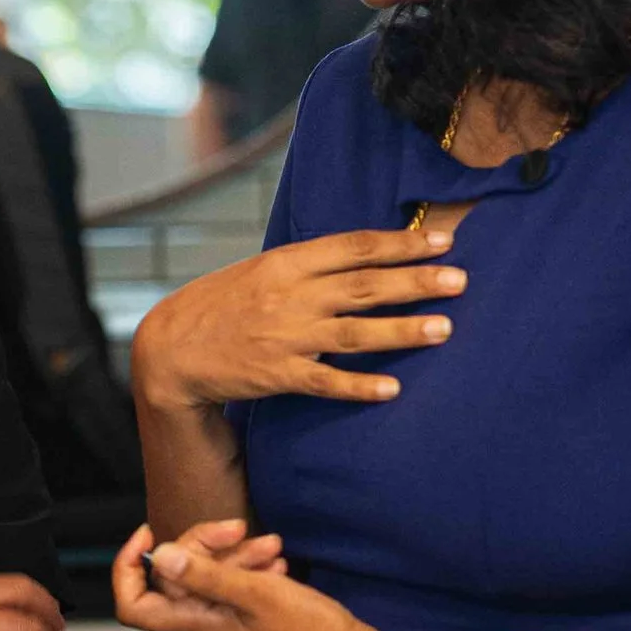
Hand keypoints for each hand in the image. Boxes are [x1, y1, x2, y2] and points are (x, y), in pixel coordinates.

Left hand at [110, 521, 371, 630]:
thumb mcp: (256, 593)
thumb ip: (206, 575)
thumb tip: (160, 556)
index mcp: (197, 626)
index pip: (134, 605)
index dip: (129, 569)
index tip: (149, 536)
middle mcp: (205, 628)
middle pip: (177, 578)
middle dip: (203, 544)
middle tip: (237, 527)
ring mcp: (228, 625)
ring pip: (211, 577)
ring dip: (235, 553)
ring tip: (271, 545)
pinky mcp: (251, 620)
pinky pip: (236, 586)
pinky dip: (251, 567)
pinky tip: (276, 560)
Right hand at [132, 226, 464, 409]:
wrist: (171, 348)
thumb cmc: (221, 305)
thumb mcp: (261, 270)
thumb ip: (308, 266)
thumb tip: (365, 258)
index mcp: (286, 262)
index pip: (353, 246)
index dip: (400, 244)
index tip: (442, 242)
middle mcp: (290, 296)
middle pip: (363, 286)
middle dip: (415, 282)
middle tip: (459, 281)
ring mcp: (284, 336)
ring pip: (354, 332)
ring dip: (401, 331)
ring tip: (444, 329)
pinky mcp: (277, 375)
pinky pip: (326, 381)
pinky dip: (359, 385)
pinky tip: (392, 388)